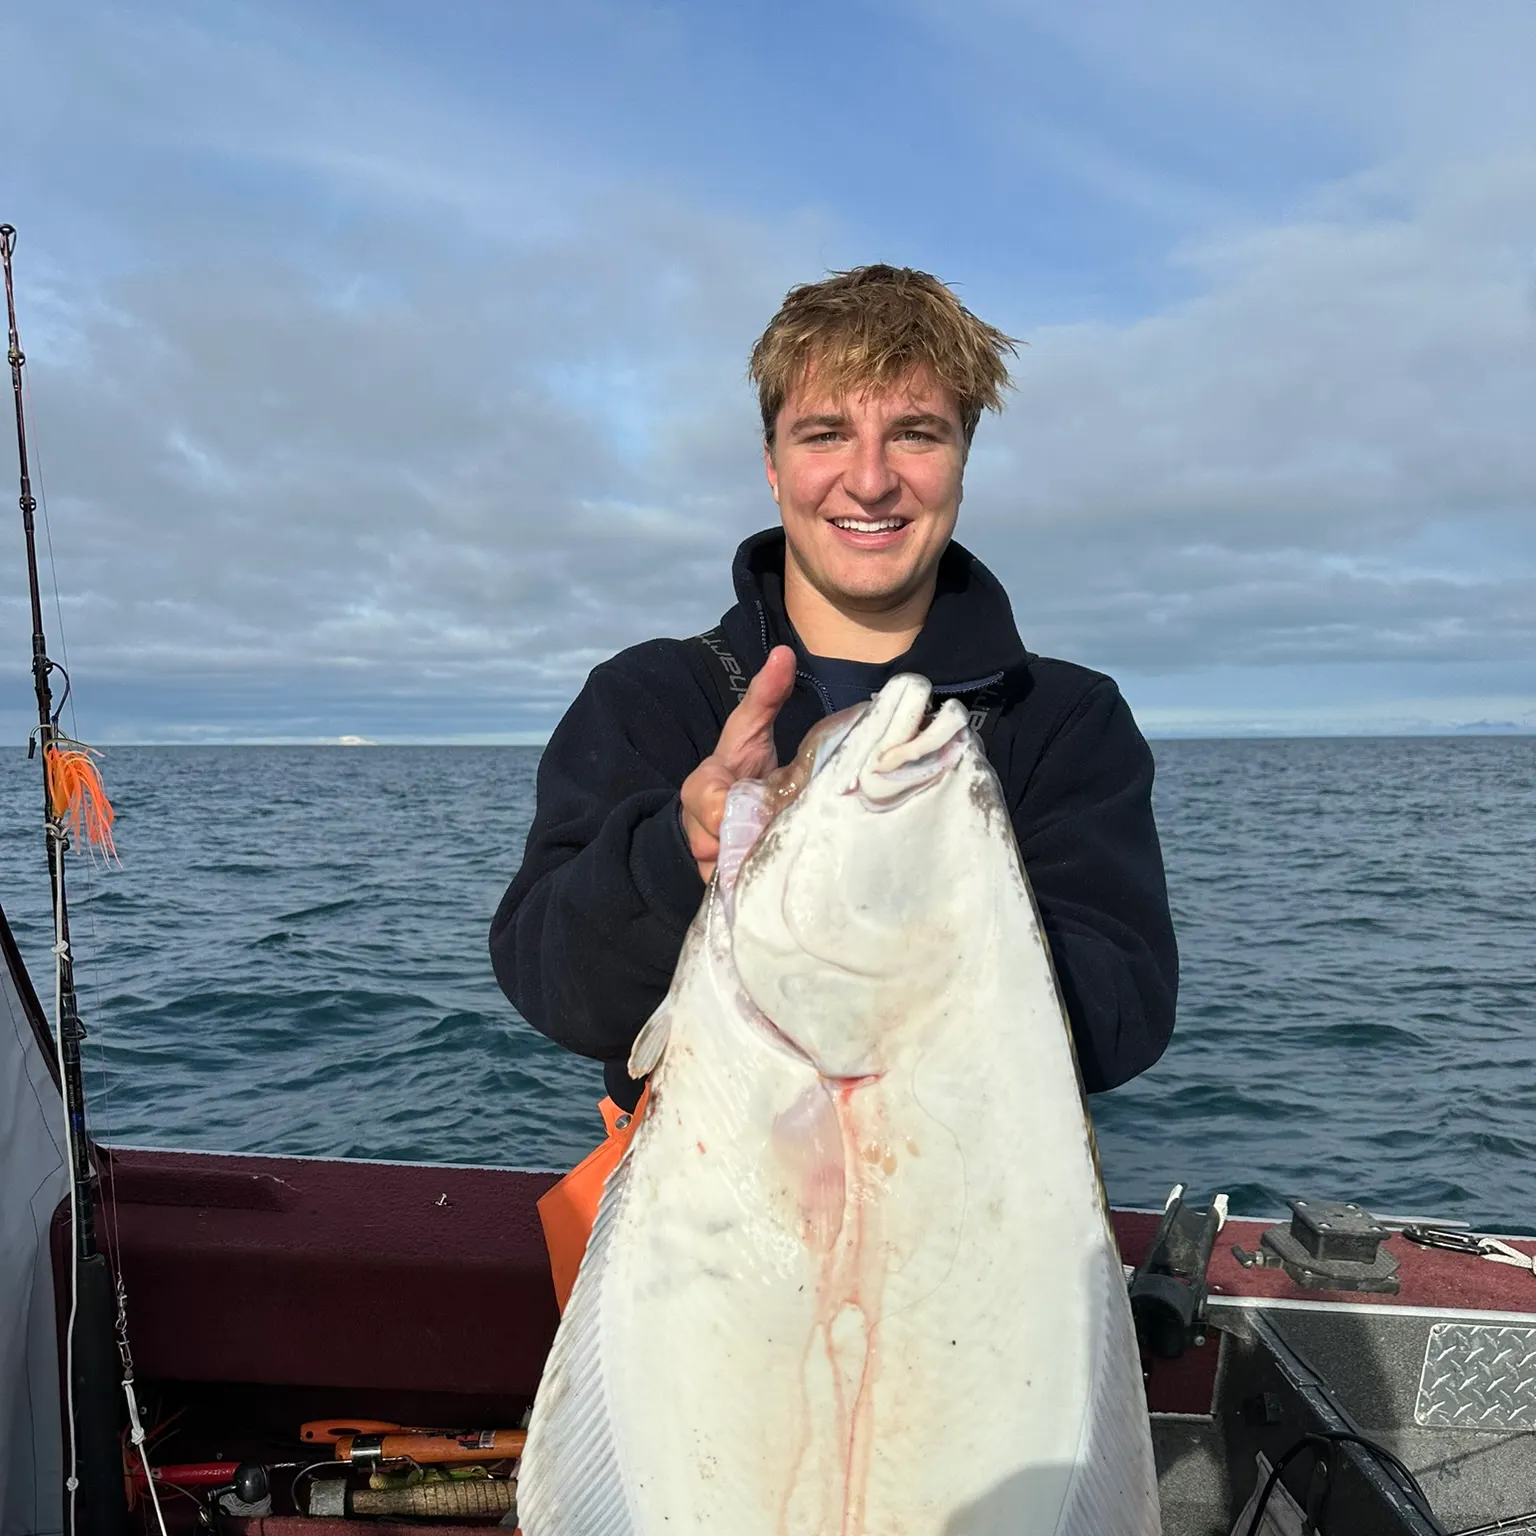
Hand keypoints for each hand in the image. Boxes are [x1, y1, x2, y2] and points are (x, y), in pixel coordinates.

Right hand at [680, 645, 795, 882]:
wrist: (720, 819)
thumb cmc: (740, 770)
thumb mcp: (750, 732)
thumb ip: (765, 696)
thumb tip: (783, 653)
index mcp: (702, 788)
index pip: (710, 802)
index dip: (733, 806)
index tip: (759, 803)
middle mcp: (697, 828)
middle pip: (723, 844)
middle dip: (756, 839)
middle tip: (783, 830)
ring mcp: (705, 864)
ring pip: (729, 874)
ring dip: (758, 865)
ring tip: (782, 854)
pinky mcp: (716, 891)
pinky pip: (735, 897)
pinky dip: (756, 890)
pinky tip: (776, 880)